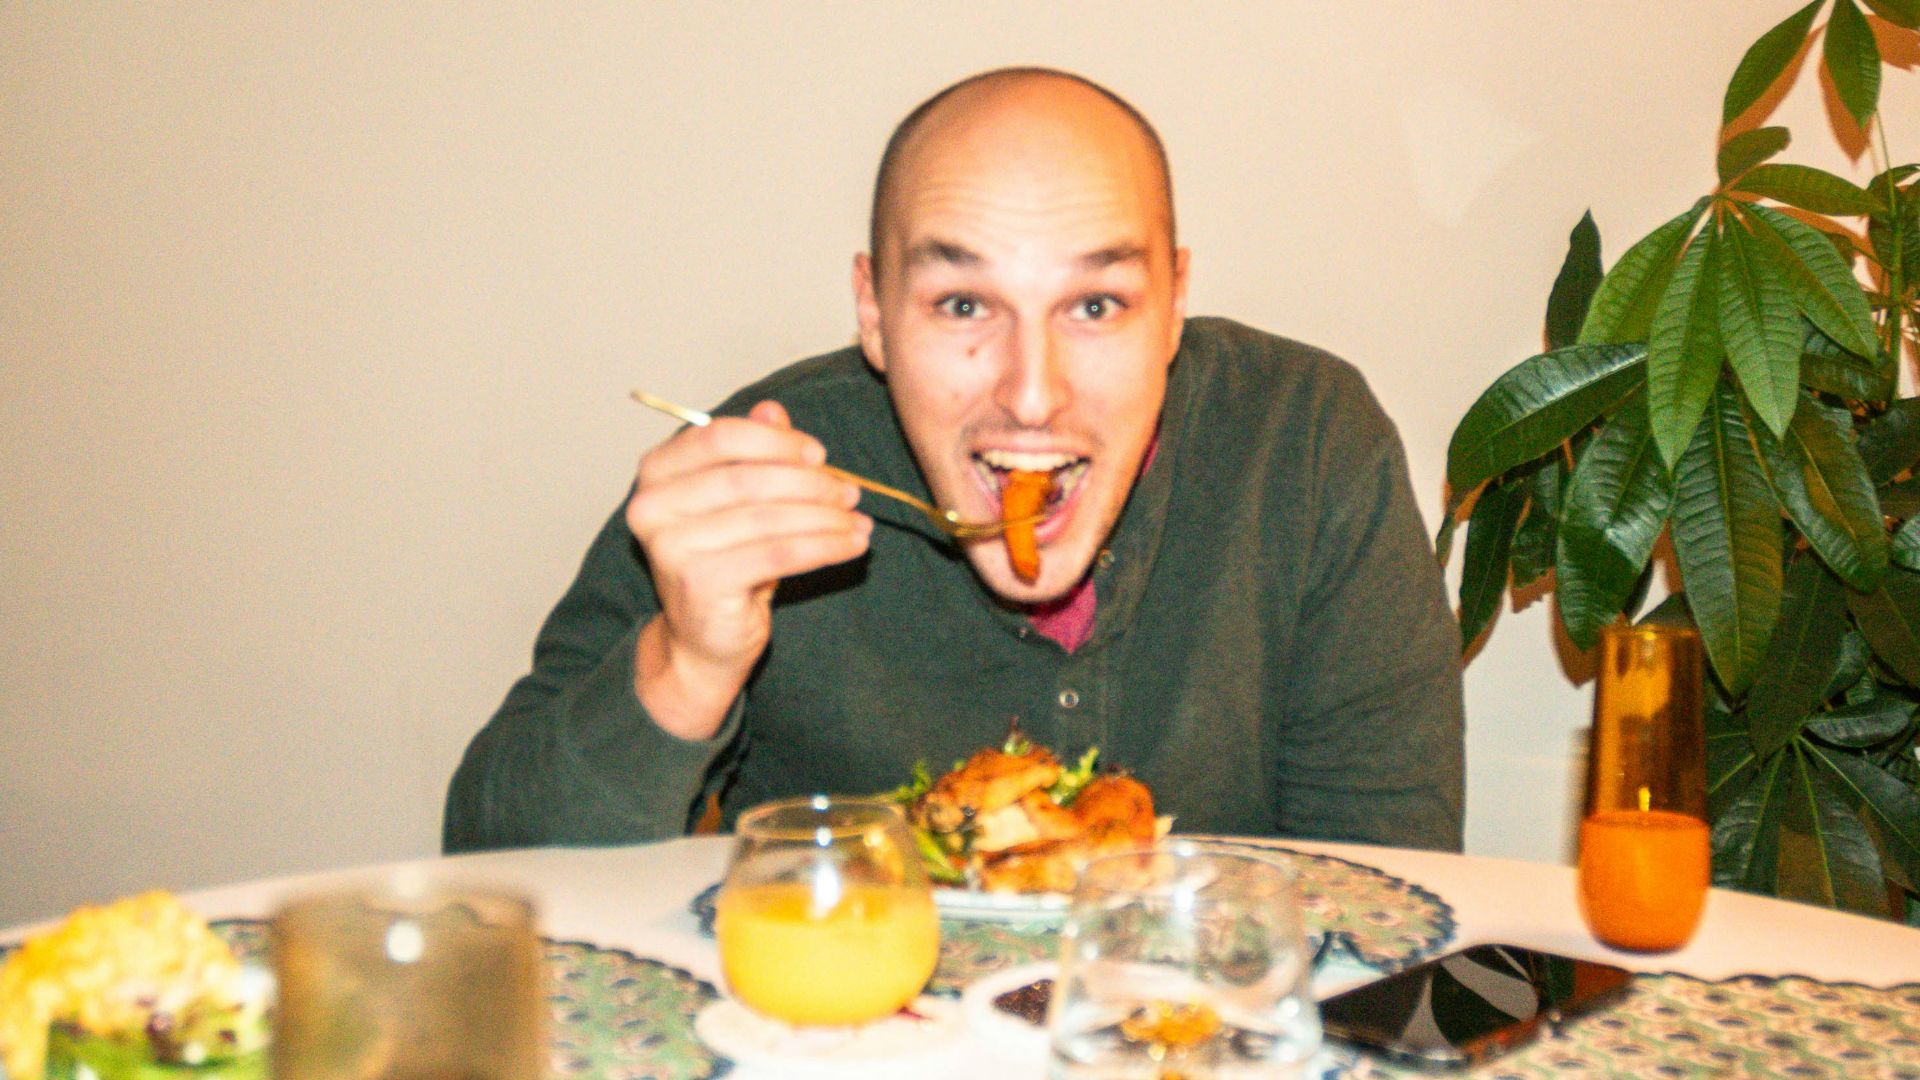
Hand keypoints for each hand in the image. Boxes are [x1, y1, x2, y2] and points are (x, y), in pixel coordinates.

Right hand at [626, 400, 870, 738]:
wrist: (702, 641)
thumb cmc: (723, 562)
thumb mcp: (737, 501)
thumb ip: (751, 453)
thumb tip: (772, 411)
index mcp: (657, 473)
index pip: (719, 437)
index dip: (777, 442)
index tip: (819, 454)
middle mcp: (652, 506)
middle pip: (747, 478)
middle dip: (810, 482)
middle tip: (850, 490)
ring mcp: (672, 547)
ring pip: (769, 518)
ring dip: (825, 517)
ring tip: (858, 520)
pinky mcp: (700, 583)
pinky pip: (779, 555)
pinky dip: (824, 546)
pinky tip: (852, 544)